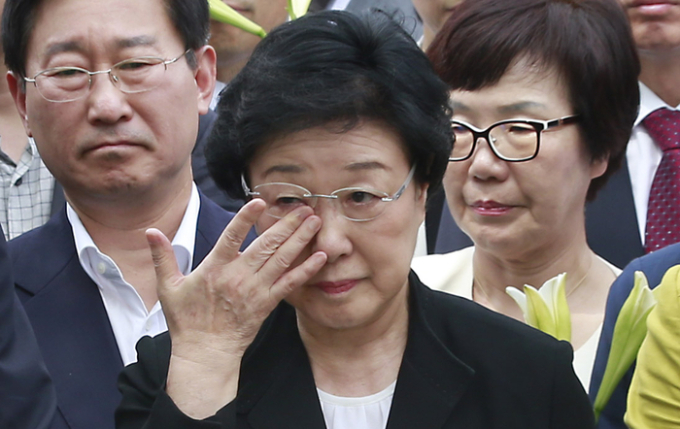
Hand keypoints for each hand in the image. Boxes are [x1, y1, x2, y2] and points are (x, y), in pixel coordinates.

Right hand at [146, 199, 325, 416]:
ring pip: (282, 260)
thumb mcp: (169, 287)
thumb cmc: (187, 320)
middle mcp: (238, 276)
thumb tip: (150, 231)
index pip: (232, 237)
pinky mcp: (267, 304)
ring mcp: (255, 290)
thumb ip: (163, 257)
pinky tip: (319, 257)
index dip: (246, 218)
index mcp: (215, 268)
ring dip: (300, 240)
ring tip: (315, 222)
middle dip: (286, 224)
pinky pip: (290, 284)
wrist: (205, 353)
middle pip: (266, 245)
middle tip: (304, 207)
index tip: (260, 201)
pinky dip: (305, 270)